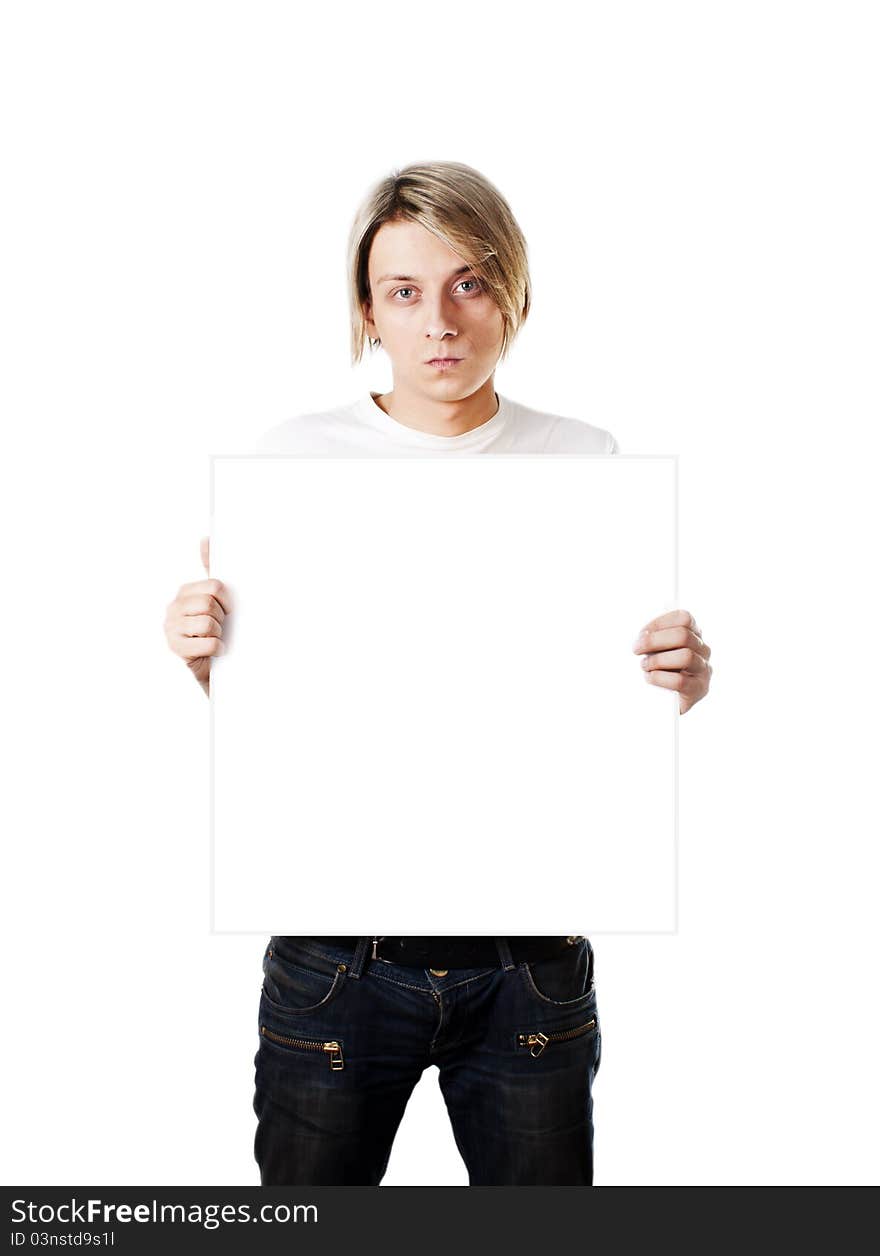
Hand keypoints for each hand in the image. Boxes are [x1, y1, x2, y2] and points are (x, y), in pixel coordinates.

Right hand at [163, 537, 229, 695]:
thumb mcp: (217, 600)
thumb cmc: (217, 630)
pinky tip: (216, 651)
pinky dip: (217, 648)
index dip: (227, 600)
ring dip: (219, 634)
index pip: (214, 586)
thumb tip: (206, 539)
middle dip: (221, 618)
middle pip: (209, 604)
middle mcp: (174, 607)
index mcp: (185, 592)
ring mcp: (171, 628)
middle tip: (220, 627)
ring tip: (215, 638)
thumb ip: (211, 570)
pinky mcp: (176, 648)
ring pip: (208, 622)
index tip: (228, 609)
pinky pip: (207, 643)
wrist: (215, 666)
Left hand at [632, 609, 711, 715]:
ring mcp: (704, 670)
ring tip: (644, 666)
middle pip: (683, 635)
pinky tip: (649, 678)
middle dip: (654, 641)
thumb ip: (654, 639)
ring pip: (685, 656)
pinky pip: (680, 681)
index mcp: (694, 635)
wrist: (667, 703)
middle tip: (636, 649)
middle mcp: (703, 650)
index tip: (642, 633)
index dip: (660, 623)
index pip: (684, 618)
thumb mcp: (657, 650)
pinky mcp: (698, 689)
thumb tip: (642, 637)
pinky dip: (660, 678)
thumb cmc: (659, 670)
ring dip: (658, 660)